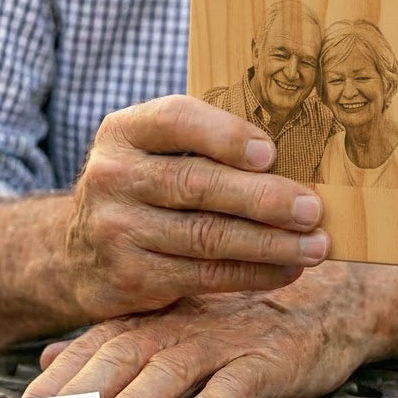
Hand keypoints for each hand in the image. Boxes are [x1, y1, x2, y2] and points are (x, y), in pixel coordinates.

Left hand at [23, 264, 370, 397]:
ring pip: (175, 369)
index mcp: (160, 315)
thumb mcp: (178, 321)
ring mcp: (229, 341)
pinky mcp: (271, 358)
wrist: (330, 299)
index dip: (60, 374)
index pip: (98, 342)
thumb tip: (50, 354)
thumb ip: (115, 337)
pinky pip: (239, 383)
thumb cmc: (246, 318)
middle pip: (126, 353)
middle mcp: (186, 324)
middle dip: (83, 389)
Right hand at [65, 95, 329, 320]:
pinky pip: (204, 276)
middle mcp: (112, 176)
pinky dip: (253, 273)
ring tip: (316, 245)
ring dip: (270, 243)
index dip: (226, 136)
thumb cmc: (147, 188)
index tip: (271, 153)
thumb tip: (296, 156)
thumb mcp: (158, 151)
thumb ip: (208, 144)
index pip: (176, 120)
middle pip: (197, 184)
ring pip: (206, 236)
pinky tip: (288, 269)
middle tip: (312, 208)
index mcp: (124, 131)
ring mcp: (116, 230)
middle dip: (264, 198)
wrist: (81, 253)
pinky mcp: (130, 277)